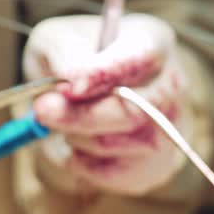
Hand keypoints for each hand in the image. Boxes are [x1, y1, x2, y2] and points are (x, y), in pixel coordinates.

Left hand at [24, 14, 189, 195]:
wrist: (89, 95)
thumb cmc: (75, 59)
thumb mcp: (57, 39)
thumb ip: (62, 51)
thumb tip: (69, 80)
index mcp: (152, 40)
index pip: (141, 57)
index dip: (106, 73)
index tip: (70, 87)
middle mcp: (172, 83)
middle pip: (135, 110)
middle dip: (81, 116)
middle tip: (41, 111)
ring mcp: (170, 128)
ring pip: (118, 144)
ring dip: (76, 136)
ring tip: (63, 120)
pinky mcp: (156, 165)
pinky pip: (112, 174)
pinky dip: (80, 162)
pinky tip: (76, 142)